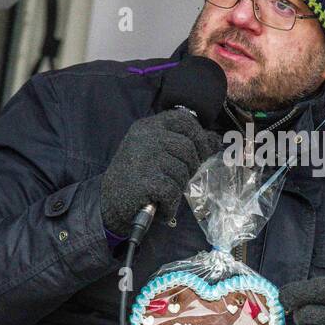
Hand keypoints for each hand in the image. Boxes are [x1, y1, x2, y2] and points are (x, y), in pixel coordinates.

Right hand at [100, 109, 220, 236]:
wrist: (108, 200)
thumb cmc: (136, 175)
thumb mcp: (156, 151)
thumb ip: (183, 142)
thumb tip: (216, 140)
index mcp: (148, 126)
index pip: (184, 120)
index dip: (198, 136)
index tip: (198, 152)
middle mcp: (146, 138)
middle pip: (189, 147)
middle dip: (190, 167)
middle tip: (176, 179)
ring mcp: (145, 158)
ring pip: (183, 171)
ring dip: (178, 188)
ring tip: (162, 192)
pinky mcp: (146, 181)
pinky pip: (173, 191)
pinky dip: (170, 204)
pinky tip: (161, 205)